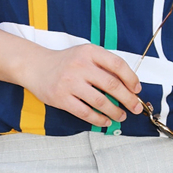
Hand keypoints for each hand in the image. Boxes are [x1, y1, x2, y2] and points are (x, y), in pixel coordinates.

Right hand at [21, 44, 142, 127]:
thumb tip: (128, 86)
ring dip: (115, 111)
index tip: (137, 89)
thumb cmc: (66, 62)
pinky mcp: (61, 98)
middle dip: (128, 99)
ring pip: (100, 101)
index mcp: (89, 52)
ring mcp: (70, 82)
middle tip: (135, 107)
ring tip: (121, 116)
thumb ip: (104, 65)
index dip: (131, 78)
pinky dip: (98, 119)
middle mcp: (80, 66)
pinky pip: (85, 112)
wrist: (36, 67)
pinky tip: (105, 121)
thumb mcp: (85, 54)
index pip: (117, 65)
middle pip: (112, 85)